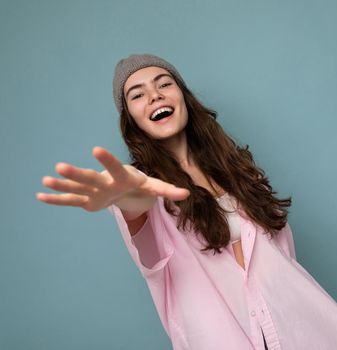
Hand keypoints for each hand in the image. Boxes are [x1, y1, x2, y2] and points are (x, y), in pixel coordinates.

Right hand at [36, 146, 189, 211]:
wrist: (124, 186)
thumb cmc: (139, 183)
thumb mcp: (154, 186)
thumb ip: (168, 189)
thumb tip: (188, 193)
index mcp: (121, 176)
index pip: (115, 167)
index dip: (107, 160)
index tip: (96, 149)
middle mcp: (104, 180)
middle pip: (90, 177)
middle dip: (76, 173)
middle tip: (59, 165)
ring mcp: (93, 189)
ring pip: (77, 186)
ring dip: (62, 184)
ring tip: (46, 179)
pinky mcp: (86, 199)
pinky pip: (70, 200)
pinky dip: (56, 199)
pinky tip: (40, 195)